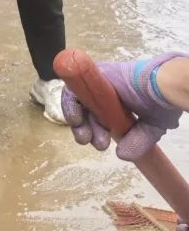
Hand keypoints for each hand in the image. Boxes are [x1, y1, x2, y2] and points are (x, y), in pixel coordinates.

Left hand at [61, 55, 183, 161]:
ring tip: (86, 137)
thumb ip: (137, 141)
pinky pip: (73, 91)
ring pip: (79, 105)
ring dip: (79, 124)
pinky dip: (71, 107)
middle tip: (98, 144)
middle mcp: (106, 95)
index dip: (97, 133)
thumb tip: (122, 155)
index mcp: (119, 105)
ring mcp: (97, 85)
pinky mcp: (89, 75)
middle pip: (88, 114)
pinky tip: (77, 121)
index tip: (102, 145)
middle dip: (89, 132)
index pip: (100, 119)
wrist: (160, 86)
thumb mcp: (152, 128)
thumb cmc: (160, 104)